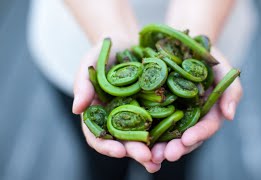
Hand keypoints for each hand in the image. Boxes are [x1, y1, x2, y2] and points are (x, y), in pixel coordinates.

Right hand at [72, 42, 160, 172]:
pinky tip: (178, 138)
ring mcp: (137, 114)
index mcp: (100, 114)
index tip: (119, 151)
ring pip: (144, 136)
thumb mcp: (89, 64)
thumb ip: (82, 84)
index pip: (98, 137)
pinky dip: (168, 131)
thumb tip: (76, 109)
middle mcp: (118, 119)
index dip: (107, 146)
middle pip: (124, 141)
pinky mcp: (155, 106)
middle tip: (148, 158)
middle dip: (135, 151)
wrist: (126, 42)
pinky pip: (162, 120)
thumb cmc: (103, 53)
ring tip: (163, 157)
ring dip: (153, 149)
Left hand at [150, 47, 242, 163]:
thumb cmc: (206, 55)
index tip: (187, 139)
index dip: (198, 134)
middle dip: (176, 148)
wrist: (181, 42)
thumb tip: (230, 116)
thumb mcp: (223, 68)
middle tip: (165, 155)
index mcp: (207, 111)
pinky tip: (135, 140)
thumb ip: (231, 90)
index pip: (206, 127)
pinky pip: (149, 122)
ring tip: (149, 155)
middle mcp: (190, 117)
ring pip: (166, 136)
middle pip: (185, 138)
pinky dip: (143, 133)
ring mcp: (171, 114)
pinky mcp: (154, 108)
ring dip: (159, 147)